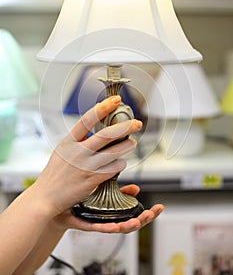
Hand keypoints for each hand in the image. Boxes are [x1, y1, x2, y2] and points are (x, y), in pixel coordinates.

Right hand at [33, 96, 142, 216]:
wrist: (46, 198)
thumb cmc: (55, 174)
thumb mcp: (62, 152)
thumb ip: (77, 142)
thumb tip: (94, 132)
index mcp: (68, 142)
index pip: (87, 119)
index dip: (103, 108)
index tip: (115, 100)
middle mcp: (77, 152)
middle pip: (106, 135)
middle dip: (124, 127)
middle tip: (136, 123)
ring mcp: (85, 166)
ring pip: (113, 152)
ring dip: (126, 146)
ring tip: (132, 142)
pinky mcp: (92, 180)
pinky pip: (112, 169)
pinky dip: (120, 164)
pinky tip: (122, 162)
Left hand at [51, 184, 163, 233]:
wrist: (58, 204)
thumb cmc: (81, 198)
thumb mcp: (105, 191)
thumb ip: (120, 191)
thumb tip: (136, 188)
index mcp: (114, 212)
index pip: (135, 214)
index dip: (149, 213)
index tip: (160, 208)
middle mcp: (109, 219)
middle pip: (131, 224)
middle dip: (144, 220)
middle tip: (153, 213)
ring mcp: (100, 223)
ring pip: (119, 228)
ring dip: (130, 225)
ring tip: (138, 221)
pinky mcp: (88, 224)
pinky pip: (100, 228)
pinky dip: (110, 228)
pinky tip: (117, 225)